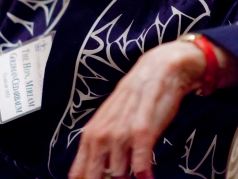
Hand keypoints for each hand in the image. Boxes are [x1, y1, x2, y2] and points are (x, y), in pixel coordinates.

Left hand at [68, 41, 207, 178]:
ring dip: (128, 178)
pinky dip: (143, 176)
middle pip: (95, 176)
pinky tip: (147, 177)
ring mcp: (120, 135)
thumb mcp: (110, 121)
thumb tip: (92, 172)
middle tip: (119, 177)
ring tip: (136, 174)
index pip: (79, 173)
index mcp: (91, 134)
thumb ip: (99, 147)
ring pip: (119, 174)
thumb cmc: (135, 99)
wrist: (158, 71)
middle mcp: (102, 136)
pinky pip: (140, 166)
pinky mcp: (142, 133)